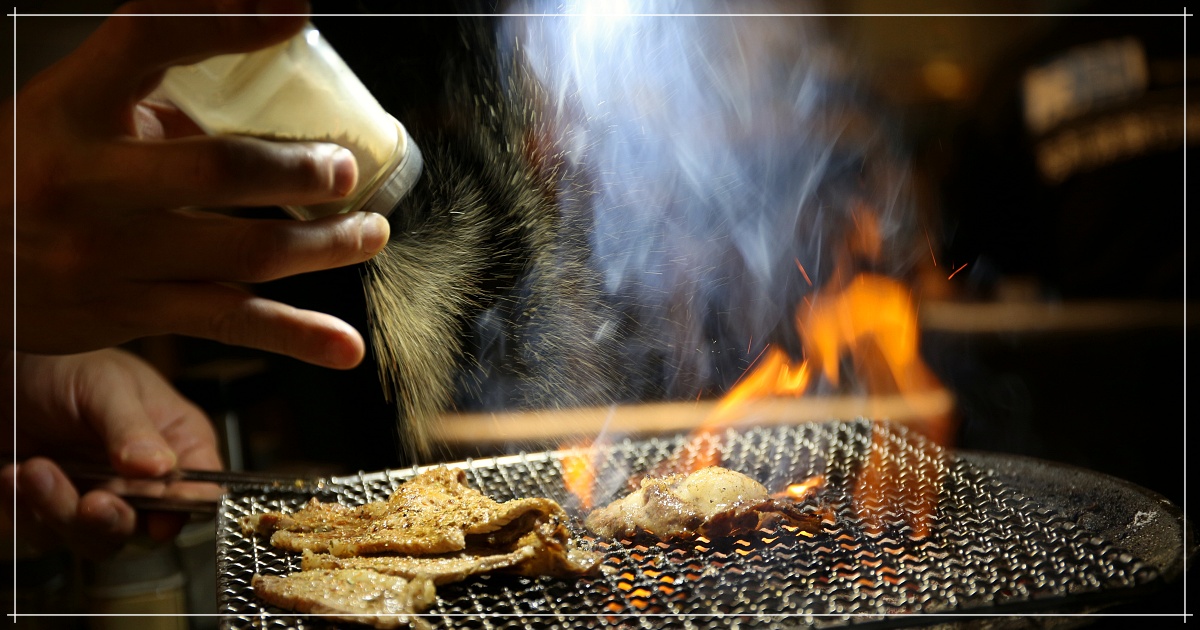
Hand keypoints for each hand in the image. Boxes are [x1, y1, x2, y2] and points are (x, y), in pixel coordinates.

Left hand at [2, 348, 222, 558]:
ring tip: (34, 469)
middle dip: (113, 519)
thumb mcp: (106, 385)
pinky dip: (26, 511)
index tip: (160, 517)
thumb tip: (160, 465)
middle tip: (92, 502)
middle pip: (148, 527)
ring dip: (61, 511)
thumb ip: (132, 427)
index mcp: (178, 440)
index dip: (184, 507)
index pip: (201, 487)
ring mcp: (101, 494)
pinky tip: (12, 475)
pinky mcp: (55, 508)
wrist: (6, 368)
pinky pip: (45, 534)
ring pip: (96, 538)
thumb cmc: (66, 362)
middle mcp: (145, 476)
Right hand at [4, 0, 389, 368]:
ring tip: (370, 232)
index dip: (225, 23)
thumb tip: (259, 62)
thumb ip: (149, 95)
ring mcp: (110, 255)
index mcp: (70, 109)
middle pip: (218, 170)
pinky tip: (344, 347)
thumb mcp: (69, 115)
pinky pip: (230, 324)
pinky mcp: (133, 312)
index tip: (295, 15)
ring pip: (243, 252)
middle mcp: (87, 182)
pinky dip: (296, 338)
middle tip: (345, 170)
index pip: (148, 40)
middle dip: (298, 171)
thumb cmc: (35, 174)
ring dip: (324, 246)